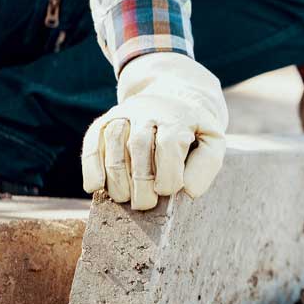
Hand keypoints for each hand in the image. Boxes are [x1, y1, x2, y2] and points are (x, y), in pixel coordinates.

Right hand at [81, 53, 228, 209]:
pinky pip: (92, 142)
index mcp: (177, 116)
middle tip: (145, 203)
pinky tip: (96, 187)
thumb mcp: (211, 141)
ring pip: (113, 142)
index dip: (167, 174)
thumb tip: (188, 190)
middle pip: (139, 144)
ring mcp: (123, 114)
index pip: (169, 144)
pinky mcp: (104, 122)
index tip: (169, 191)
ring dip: (116, 177)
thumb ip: (207, 164)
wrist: (173, 99)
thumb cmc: (193, 131)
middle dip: (141, 181)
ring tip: (125, 199)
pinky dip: (91, 166)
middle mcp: (148, 111)